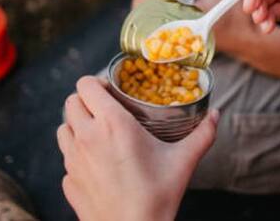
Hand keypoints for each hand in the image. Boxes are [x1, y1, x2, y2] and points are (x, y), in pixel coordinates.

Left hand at [58, 77, 218, 220]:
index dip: (96, 82)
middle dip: (86, 100)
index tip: (112, 91)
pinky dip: (77, 153)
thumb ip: (202, 134)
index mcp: (111, 124)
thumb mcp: (183, 161)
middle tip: (106, 109)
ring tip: (98, 133)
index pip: (85, 84)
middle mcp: (86, 137)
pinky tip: (97, 163)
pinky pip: (66, 157)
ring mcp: (72, 160)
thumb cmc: (157, 196)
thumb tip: (215, 114)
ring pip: (63, 128)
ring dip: (77, 124)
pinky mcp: (68, 181)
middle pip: (71, 102)